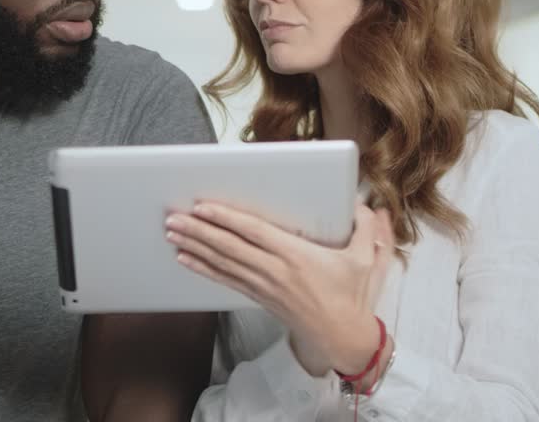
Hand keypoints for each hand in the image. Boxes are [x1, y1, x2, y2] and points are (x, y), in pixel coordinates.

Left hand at [165, 197, 394, 375]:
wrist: (341, 336)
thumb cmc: (351, 296)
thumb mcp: (366, 260)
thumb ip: (367, 228)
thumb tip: (362, 203)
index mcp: (297, 256)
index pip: (254, 233)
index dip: (227, 219)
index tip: (204, 207)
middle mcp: (275, 271)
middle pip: (229, 247)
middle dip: (198, 231)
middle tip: (173, 217)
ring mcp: (264, 286)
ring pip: (223, 262)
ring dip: (195, 246)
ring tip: (171, 233)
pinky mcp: (259, 296)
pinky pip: (225, 280)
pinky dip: (203, 268)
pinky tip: (185, 258)